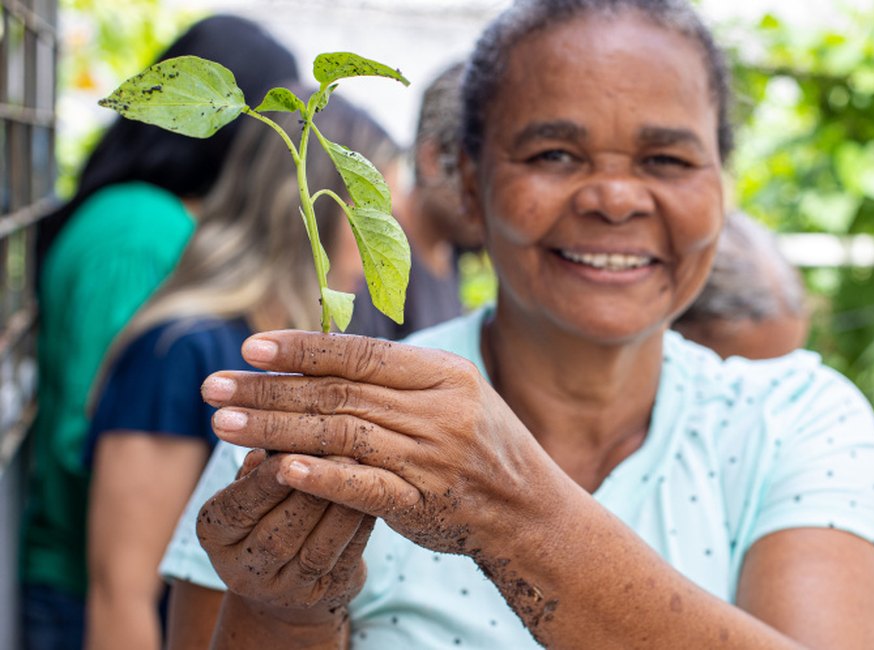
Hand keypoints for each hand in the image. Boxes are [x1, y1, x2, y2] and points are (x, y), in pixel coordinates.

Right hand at [196, 449, 376, 619]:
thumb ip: (261, 464)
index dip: (262, 483)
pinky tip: (376, 494)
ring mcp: (285, 589)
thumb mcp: (252, 486)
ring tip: (360, 469)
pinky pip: (347, 557)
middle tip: (338, 452)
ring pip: (316, 550)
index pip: (236, 508)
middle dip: (309, 493)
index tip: (287, 455)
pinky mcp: (325, 594)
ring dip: (341, 508)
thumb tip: (270, 437)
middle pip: (277, 535)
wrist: (285, 578)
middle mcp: (242, 570)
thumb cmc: (267, 510)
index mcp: (214, 533)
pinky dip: (361, 525)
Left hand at [200, 331, 562, 557]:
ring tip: (224, 427)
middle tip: (214, 388)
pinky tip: (279, 469)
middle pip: (339, 394)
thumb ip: (397, 377)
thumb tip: (325, 353)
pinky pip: (364, 487)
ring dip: (276, 430)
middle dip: (270, 390)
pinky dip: (322, 477)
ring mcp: (431, 458)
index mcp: (444, 374)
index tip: (251, 348)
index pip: (362, 354)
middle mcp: (439, 411)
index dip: (303, 350)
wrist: (529, 509)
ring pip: (341, 436)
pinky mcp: (422, 504)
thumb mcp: (454, 394)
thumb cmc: (482, 444)